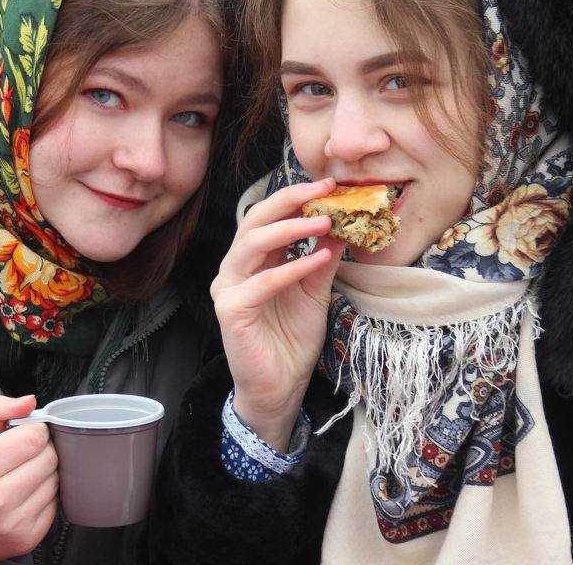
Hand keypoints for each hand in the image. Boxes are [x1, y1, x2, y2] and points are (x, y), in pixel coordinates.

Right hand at [0, 395, 58, 563]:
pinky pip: (55, 504)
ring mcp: (11, 524)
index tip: (24, 434)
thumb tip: (29, 401)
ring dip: (44, 473)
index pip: (33, 437)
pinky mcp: (26, 540)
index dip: (34, 430)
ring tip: (20, 476)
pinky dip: (45, 496)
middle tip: (21, 456)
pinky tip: (24, 496)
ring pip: (55, 480)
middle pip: (48, 457)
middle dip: (40, 450)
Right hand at [211, 178, 344, 450]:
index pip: (269, 216)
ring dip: (292, 229)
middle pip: (256, 220)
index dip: (296, 197)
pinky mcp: (230, 311)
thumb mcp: (315, 292)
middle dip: (291, 200)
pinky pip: (262, 282)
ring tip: (325, 221)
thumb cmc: (292, 341)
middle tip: (325, 190)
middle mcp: (235, 268)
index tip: (330, 185)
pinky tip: (317, 260)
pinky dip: (292, 268)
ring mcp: (228, 288)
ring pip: (253, 243)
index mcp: (253, 260)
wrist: (279, 388)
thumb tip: (343, 226)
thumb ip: (323, 260)